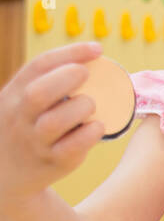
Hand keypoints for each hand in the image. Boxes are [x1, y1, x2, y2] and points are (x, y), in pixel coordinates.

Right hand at [0, 41, 106, 206]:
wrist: (7, 171)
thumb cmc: (28, 123)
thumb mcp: (24, 99)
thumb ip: (49, 77)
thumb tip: (95, 52)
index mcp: (14, 94)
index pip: (38, 66)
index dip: (70, 53)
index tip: (97, 49)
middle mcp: (20, 117)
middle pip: (37, 94)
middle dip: (67, 78)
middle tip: (86, 75)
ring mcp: (35, 141)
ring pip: (54, 122)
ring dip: (81, 108)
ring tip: (90, 105)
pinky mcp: (54, 161)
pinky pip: (73, 147)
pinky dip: (90, 133)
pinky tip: (97, 126)